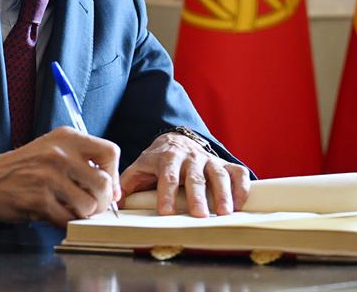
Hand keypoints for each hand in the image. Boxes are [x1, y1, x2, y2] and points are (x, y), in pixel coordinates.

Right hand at [0, 127, 120, 227]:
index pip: (110, 152)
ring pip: (89, 205)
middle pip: (104, 183)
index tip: (108, 187)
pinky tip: (58, 216)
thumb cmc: (24, 167)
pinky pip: (68, 219)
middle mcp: (60, 154)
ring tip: (72, 211)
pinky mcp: (39, 200)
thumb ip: (82, 160)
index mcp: (67, 137)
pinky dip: (67, 223)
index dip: (114, 174)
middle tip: (93, 206)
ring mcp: (49, 177)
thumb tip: (112, 187)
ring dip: (84, 214)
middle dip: (102, 201)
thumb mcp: (53, 148)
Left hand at [119, 132, 249, 216]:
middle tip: (199, 215)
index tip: (166, 212)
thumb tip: (115, 203)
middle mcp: (189, 158)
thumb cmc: (156, 162)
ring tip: (224, 213)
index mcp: (166, 158)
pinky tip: (241, 203)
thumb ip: (126, 184)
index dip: (166, 194)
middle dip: (197, 196)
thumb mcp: (139, 168)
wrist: (176, 141)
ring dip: (222, 193)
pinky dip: (241, 186)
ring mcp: (208, 160)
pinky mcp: (224, 164)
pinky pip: (237, 172)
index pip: (166, 176)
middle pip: (194, 177)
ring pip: (217, 174)